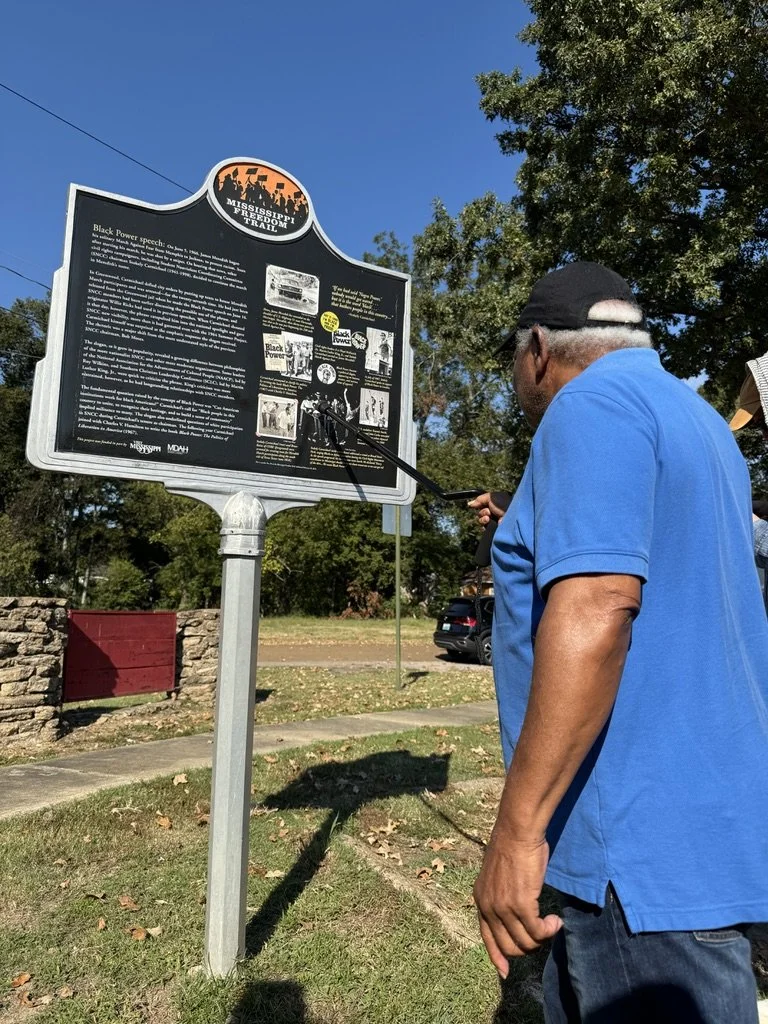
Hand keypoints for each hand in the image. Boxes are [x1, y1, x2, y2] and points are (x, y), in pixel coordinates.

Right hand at [468, 491, 509, 527]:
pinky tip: (489, 522)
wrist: (510, 516)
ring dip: (482, 518)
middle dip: (482, 511)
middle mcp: (495, 512)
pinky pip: (483, 528)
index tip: (477, 504)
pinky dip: (484, 524)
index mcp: (495, 504)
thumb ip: (479, 499)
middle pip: (480, 512)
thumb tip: (469, 504)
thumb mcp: (491, 497)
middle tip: (489, 511)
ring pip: (481, 520)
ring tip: (489, 517)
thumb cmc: (503, 505)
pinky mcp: (493, 529)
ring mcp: (494, 521)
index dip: (479, 504)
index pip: (482, 504)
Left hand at [473, 833, 562, 975]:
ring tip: (552, 925)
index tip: (506, 972)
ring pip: (527, 942)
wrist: (517, 831)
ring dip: (543, 938)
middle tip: (542, 934)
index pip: (487, 938)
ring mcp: (504, 908)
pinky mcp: (521, 905)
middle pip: (510, 946)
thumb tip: (513, 912)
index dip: (497, 957)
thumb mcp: (498, 874)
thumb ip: (501, 894)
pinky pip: (538, 932)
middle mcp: (489, 907)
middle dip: (529, 946)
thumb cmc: (512, 846)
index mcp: (481, 900)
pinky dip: (550, 930)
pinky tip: (556, 921)